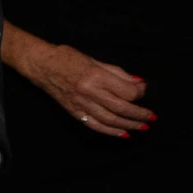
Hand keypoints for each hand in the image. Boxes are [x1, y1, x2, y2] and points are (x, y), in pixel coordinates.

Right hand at [6, 26, 151, 137]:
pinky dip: (110, 132)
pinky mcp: (74, 111)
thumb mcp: (95, 60)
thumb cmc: (67, 58)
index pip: (127, 91)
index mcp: (96, 76)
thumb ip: (118, 73)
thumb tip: (139, 83)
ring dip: (129, 125)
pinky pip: (95, 125)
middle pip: (122, 108)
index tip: (143, 90)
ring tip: (142, 127)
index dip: (140, 93)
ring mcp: (81, 104)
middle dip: (140, 114)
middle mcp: (90, 92)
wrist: (41, 65)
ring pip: (111, 120)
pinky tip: (123, 134)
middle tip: (151, 117)